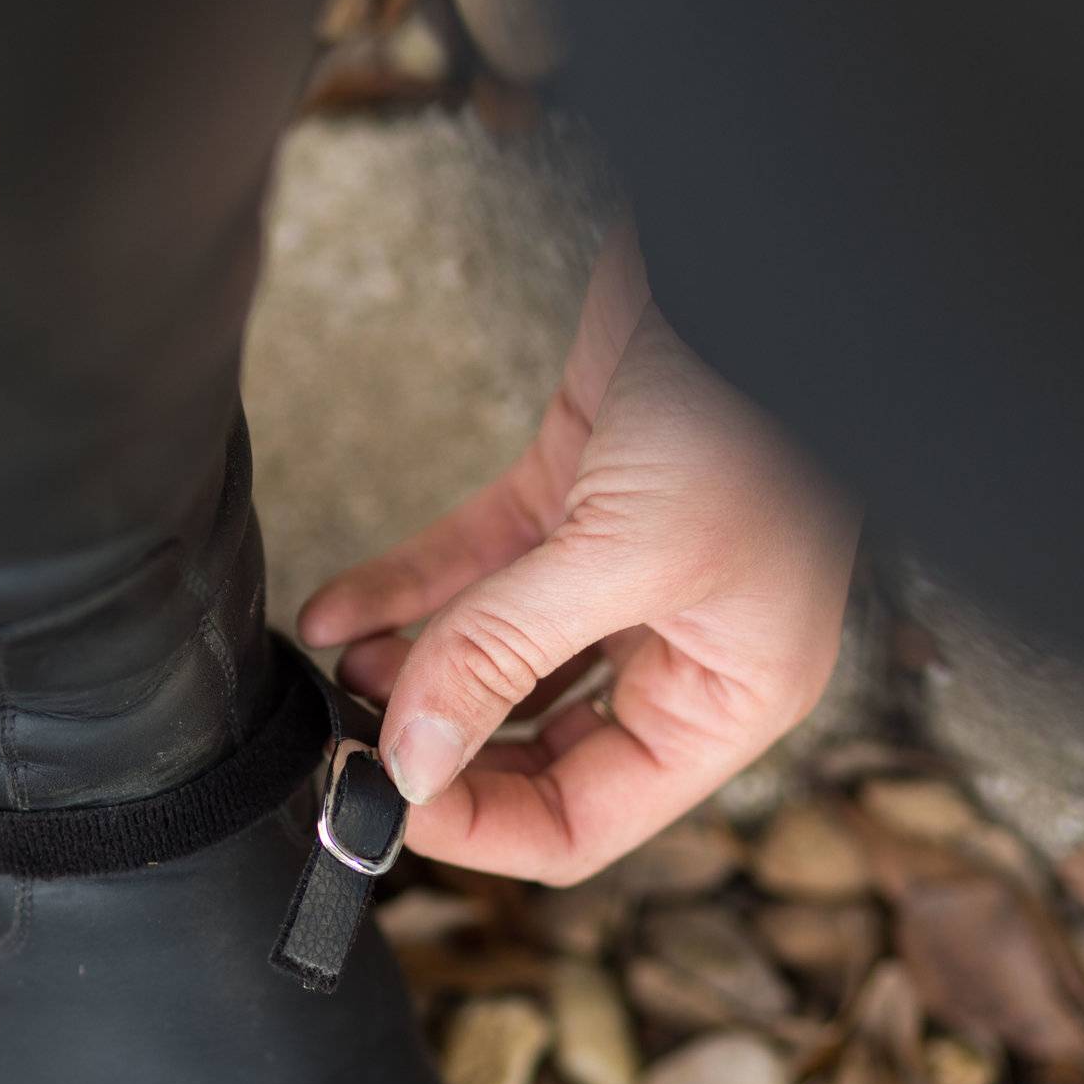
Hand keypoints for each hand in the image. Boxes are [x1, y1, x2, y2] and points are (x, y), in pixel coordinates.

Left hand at [297, 222, 857, 884]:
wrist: (750, 258)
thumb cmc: (751, 404)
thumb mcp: (628, 551)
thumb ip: (505, 653)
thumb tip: (414, 755)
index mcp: (725, 695)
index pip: (590, 819)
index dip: (483, 825)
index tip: (388, 803)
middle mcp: (675, 648)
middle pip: (533, 750)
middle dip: (436, 747)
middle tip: (348, 748)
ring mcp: (617, 573)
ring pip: (491, 659)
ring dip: (406, 673)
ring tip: (336, 677)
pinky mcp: (568, 496)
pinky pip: (469, 571)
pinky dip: (399, 592)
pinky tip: (332, 615)